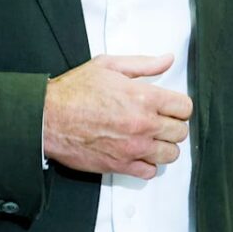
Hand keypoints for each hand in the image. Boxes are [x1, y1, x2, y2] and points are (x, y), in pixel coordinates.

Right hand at [43, 53, 192, 179]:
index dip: (179, 106)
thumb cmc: (73, 92)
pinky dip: (147, 164)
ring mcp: (133, 148)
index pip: (185, 108)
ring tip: (151, 138)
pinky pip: (150, 172)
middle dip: (174, 126)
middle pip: (181, 132)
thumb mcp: (109, 65)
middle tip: (160, 122)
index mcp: (144, 97)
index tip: (171, 107)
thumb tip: (167, 60)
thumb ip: (143, 64)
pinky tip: (138, 153)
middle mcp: (143, 124)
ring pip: (170, 154)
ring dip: (164, 146)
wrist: (47, 118)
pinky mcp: (120, 165)